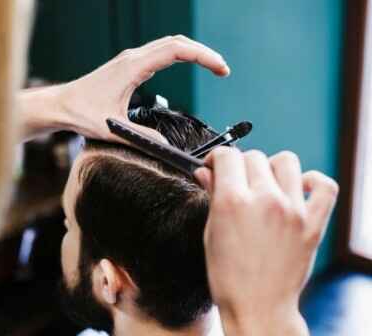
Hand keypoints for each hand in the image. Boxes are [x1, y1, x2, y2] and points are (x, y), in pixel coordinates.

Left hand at [18, 35, 228, 142]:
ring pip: (169, 44)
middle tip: (223, 69)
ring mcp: (130, 59)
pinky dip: (179, 55)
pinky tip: (187, 64)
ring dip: (192, 51)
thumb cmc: (81, 113)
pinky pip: (159, 52)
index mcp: (133, 67)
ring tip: (212, 66)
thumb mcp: (114, 127)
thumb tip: (167, 146)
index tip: (221, 69)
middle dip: (203, 53)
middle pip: (177, 42)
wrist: (61, 105)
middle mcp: (133, 58)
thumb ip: (143, 138)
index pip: (176, 51)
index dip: (203, 57)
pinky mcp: (128, 65)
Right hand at [194, 148, 338, 335]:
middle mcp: (264, 200)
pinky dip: (312, 182)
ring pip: (286, 161)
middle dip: (240, 166)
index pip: (227, 155)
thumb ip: (212, 196)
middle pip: (253, 156)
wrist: (258, 306)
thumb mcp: (211, 232)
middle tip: (237, 182)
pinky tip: (298, 189)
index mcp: (232, 202)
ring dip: (272, 168)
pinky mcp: (312, 223)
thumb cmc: (229, 277)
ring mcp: (292, 210)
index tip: (216, 166)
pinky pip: (323, 186)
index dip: (217, 158)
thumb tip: (206, 173)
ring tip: (266, 185)